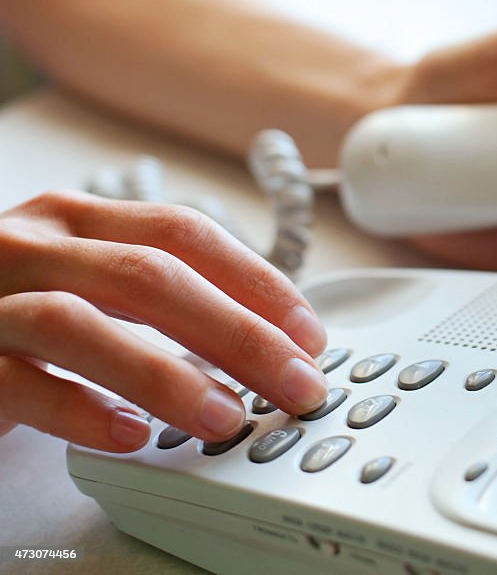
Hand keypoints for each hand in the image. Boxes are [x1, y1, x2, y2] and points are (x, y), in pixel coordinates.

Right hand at [0, 191, 328, 451]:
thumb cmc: (16, 312)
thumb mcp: (90, 281)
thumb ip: (161, 295)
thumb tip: (270, 335)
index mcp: (78, 219)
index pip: (184, 233)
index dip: (256, 281)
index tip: (308, 333)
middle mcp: (31, 246)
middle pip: (150, 275)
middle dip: (237, 332)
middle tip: (295, 382)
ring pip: (81, 324)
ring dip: (165, 373)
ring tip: (225, 417)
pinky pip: (18, 382)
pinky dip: (79, 411)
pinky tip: (129, 436)